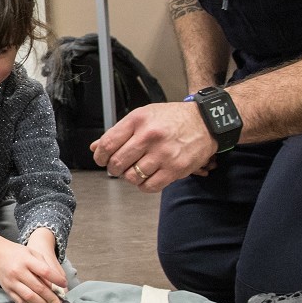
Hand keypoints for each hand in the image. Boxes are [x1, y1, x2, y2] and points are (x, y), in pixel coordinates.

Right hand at [0, 230, 66, 302]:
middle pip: (39, 288)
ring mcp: (12, 282)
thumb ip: (44, 265)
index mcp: (26, 260)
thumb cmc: (18, 253)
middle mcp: (18, 271)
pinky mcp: (7, 290)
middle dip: (52, 298)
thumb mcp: (32, 252)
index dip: (57, 280)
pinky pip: (20, 301)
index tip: (64, 285)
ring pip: (30, 297)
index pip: (45, 271)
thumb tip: (57, 283)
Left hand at [89, 102, 216, 191]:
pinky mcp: (175, 168)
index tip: (102, 159)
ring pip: (131, 177)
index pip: (107, 144)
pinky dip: (144, 185)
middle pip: (117, 162)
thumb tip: (95, 147)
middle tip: (118, 166)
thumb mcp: (143, 116)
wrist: (206, 122)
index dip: (100, 156)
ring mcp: (163, 153)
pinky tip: (147, 177)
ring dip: (129, 177)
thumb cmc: (173, 118)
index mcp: (138, 120)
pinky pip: (149, 186)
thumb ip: (119, 132)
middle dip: (113, 168)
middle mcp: (149, 136)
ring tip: (135, 170)